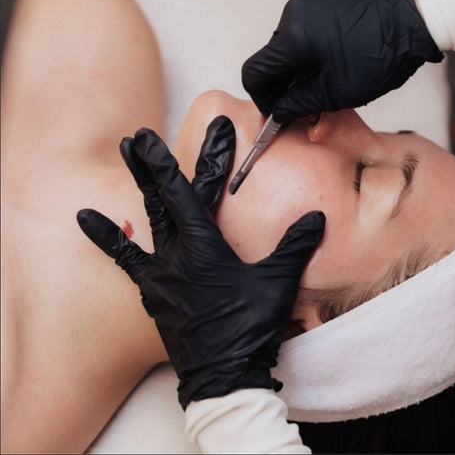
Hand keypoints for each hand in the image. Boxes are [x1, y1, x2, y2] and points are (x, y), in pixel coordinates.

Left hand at [76, 117, 324, 408]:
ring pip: (146, 219)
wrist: (223, 377)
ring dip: (138, 185)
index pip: (203, 191)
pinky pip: (126, 259)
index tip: (213, 128)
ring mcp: (160, 273)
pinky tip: (86, 218)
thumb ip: (295, 245)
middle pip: (164, 198)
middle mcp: (176, 254)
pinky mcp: (152, 292)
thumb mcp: (277, 283)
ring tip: (124, 154)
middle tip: (138, 136)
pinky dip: (109, 237)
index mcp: (205, 247)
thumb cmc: (250, 328)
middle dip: (154, 163)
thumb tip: (316, 218)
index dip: (210, 156)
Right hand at [242, 0, 442, 122]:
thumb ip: (298, 103)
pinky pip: (303, 24)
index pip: (254, 72)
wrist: (415, 19)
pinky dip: (309, 43)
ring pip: (287, 41)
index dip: (262, 97)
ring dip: (297, 63)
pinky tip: (331, 54)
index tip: (276, 109)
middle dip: (283, 82)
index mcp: (293, 38)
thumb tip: (278, 112)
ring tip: (323, 76)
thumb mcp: (336, 92)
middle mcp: (294, 12)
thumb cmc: (380, 57)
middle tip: (303, 100)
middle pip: (271, 57)